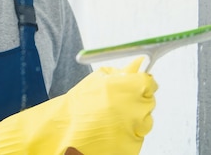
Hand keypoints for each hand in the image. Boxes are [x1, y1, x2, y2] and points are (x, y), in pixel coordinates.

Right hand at [0, 57, 157, 154]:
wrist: (61, 136)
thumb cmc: (76, 108)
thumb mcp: (97, 81)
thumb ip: (121, 73)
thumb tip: (138, 64)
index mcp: (127, 88)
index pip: (149, 82)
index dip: (142, 83)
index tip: (136, 85)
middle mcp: (134, 109)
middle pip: (149, 101)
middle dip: (136, 101)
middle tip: (116, 104)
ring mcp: (134, 130)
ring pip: (144, 121)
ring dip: (132, 119)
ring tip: (109, 120)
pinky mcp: (132, 148)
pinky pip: (137, 138)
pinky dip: (126, 135)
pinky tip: (109, 132)